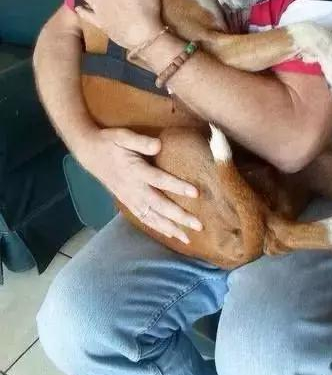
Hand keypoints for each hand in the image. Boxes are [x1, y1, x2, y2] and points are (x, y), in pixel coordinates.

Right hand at [78, 127, 201, 243]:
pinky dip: (156, 228)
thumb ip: (140, 141)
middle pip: (159, 205)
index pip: (160, 180)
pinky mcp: (126, 202)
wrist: (88, 152)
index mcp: (135, 171)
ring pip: (151, 217)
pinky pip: (143, 218)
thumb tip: (158, 145)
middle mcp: (133, 188)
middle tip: (199, 226)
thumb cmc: (109, 142)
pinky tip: (169, 234)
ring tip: (187, 239)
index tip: (196, 193)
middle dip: (179, 217)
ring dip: (170, 228)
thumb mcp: (122, 136)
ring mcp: (129, 198)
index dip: (177, 186)